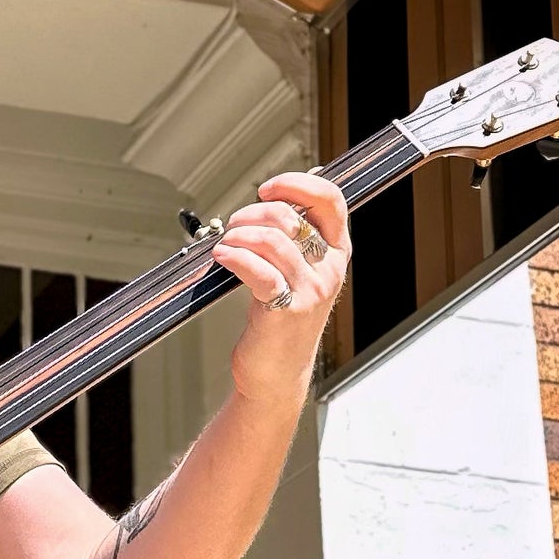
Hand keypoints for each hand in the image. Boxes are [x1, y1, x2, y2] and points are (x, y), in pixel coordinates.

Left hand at [213, 173, 350, 410]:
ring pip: (272, 240)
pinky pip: (257, 270)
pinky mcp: (286, 310)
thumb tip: (273, 198)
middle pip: (290, 217)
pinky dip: (233, 256)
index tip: (267, 189)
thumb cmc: (280, 318)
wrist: (276, 374)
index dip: (298, 184)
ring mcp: (310, 291)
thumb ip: (292, 238)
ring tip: (225, 245)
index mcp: (336, 253)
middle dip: (251, 214)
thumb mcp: (297, 273)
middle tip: (233, 227)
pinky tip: (222, 258)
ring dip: (238, 235)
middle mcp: (329, 270)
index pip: (331, 200)